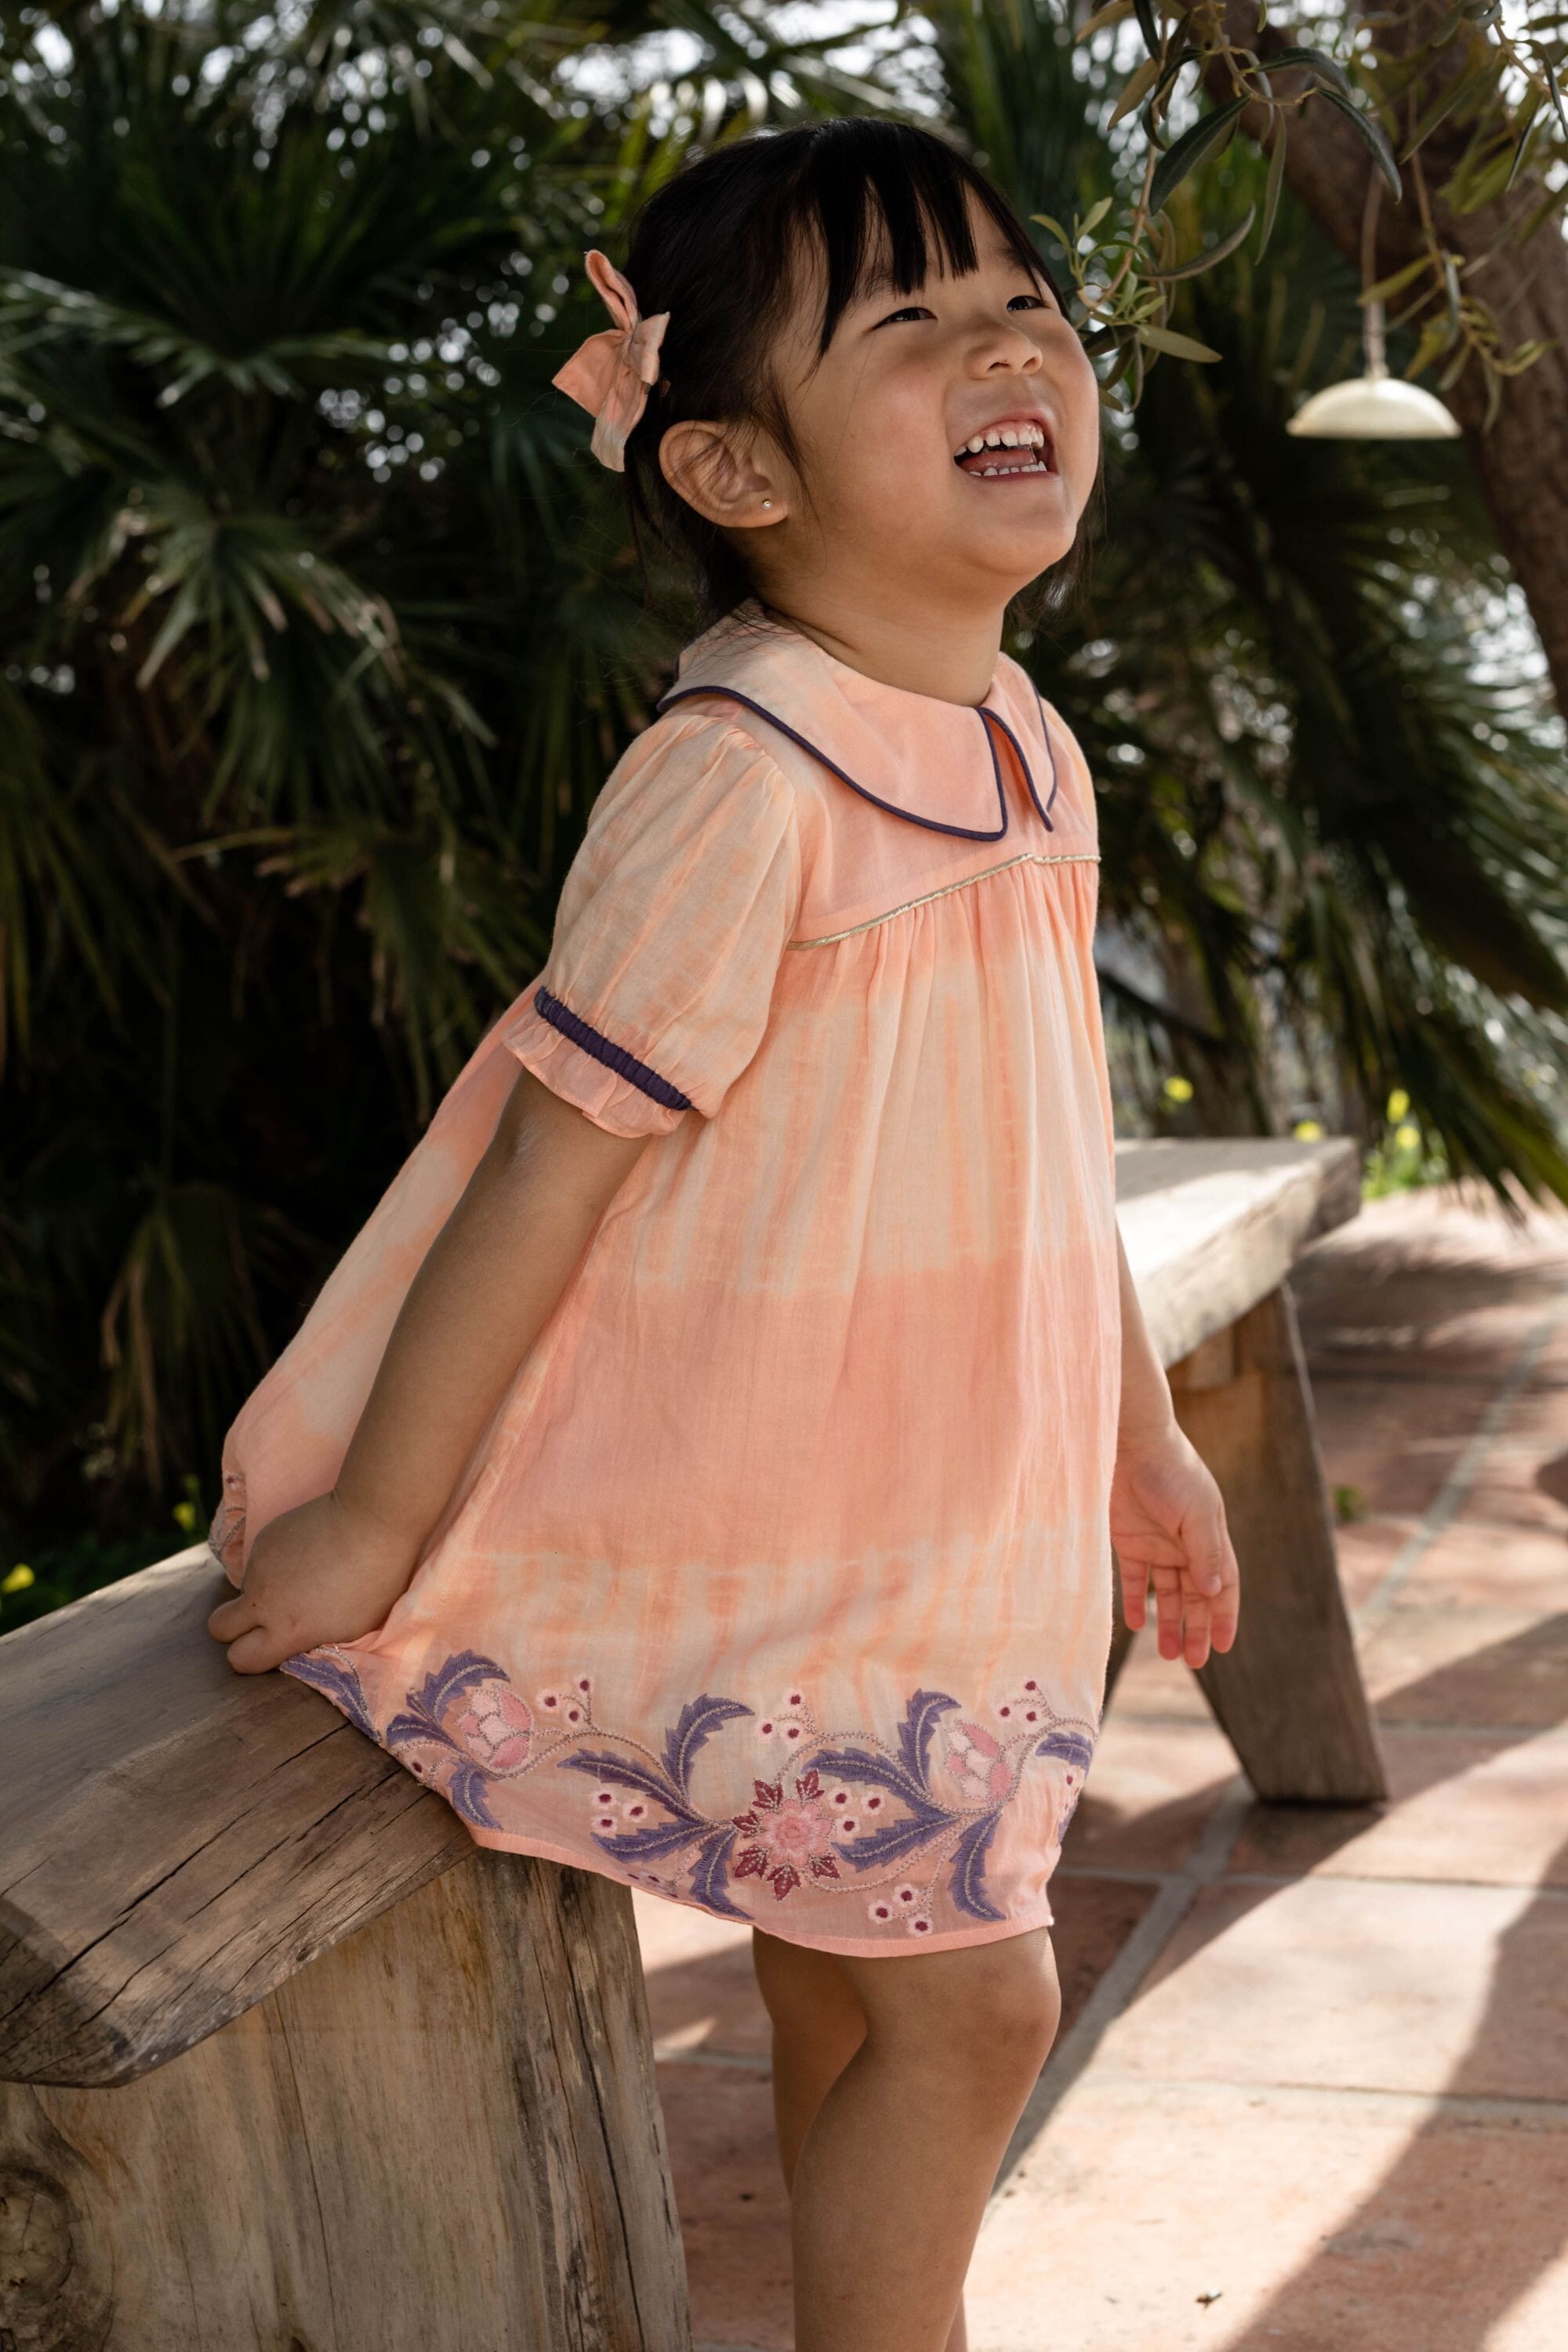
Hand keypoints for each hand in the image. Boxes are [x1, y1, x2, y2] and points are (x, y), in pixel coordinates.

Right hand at [206, 1490, 418, 1673]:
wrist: (371, 1520)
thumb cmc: (375, 1581)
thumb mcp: (348, 1629)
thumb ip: (309, 1638)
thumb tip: (293, 1639)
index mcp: (287, 1630)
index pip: (240, 1660)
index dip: (251, 1658)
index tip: (270, 1648)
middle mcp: (263, 1600)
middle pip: (217, 1627)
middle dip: (233, 1629)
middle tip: (262, 1621)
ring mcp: (260, 1565)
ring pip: (244, 1588)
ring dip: (263, 1590)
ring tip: (306, 1576)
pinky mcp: (265, 1537)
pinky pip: (260, 1560)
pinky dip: (276, 1563)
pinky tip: (308, 1551)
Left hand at [1109, 1421, 1238, 1669]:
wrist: (1128, 1440)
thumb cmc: (1170, 1471)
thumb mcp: (1195, 1512)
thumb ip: (1205, 1552)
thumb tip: (1214, 1592)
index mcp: (1210, 1537)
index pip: (1223, 1585)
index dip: (1225, 1616)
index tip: (1223, 1646)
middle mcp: (1186, 1544)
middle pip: (1195, 1595)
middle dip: (1196, 1628)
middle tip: (1193, 1661)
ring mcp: (1157, 1543)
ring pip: (1166, 1592)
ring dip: (1168, 1621)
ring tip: (1167, 1652)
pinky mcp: (1128, 1539)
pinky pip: (1133, 1579)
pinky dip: (1135, 1601)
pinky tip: (1135, 1625)